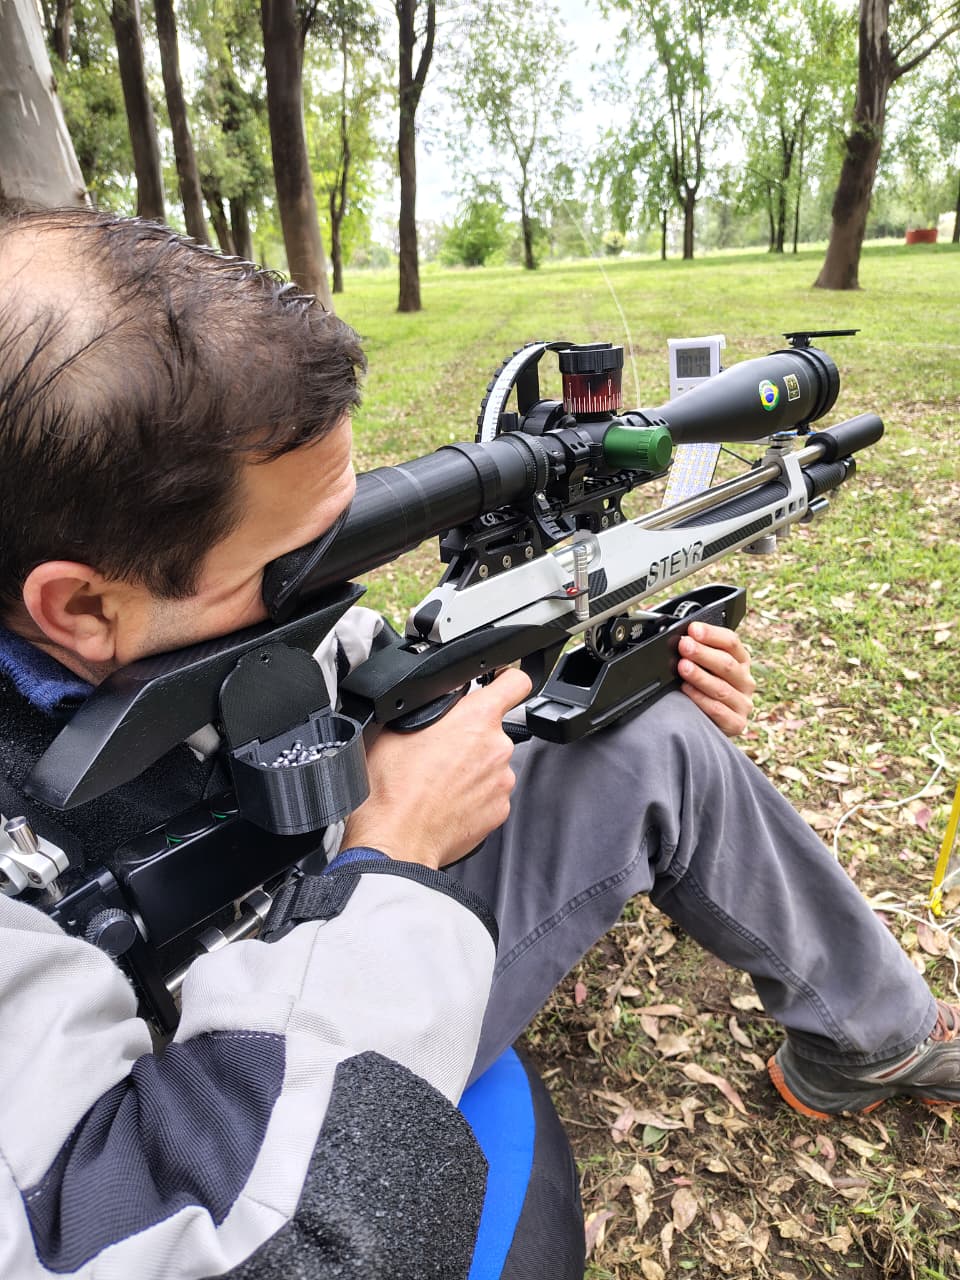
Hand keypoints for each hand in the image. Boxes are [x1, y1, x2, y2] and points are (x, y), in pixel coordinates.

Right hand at [341, 668, 532, 869]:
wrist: (395, 840)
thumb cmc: (390, 790)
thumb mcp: (394, 727)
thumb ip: (427, 707)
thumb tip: (435, 700)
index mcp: (476, 719)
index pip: (515, 683)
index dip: (508, 678)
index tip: (501, 682)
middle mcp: (496, 748)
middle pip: (494, 729)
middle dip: (472, 736)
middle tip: (441, 750)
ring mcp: (501, 781)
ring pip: (491, 763)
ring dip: (472, 768)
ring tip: (438, 781)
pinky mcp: (499, 810)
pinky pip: (489, 793)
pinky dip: (473, 795)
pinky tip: (446, 800)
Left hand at [677, 621, 754, 736]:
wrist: (712, 724)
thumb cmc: (708, 691)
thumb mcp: (708, 669)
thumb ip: (701, 653)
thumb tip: (684, 638)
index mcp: (741, 662)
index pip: (731, 642)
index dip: (712, 634)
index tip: (693, 629)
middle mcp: (746, 681)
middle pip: (727, 664)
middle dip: (702, 653)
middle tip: (684, 645)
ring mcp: (743, 704)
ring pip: (721, 687)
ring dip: (700, 675)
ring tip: (683, 667)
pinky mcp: (736, 723)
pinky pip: (717, 710)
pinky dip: (700, 698)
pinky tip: (687, 690)